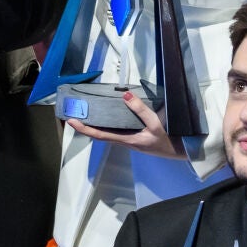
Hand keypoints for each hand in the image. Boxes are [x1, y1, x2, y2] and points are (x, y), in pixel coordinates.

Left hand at [65, 90, 181, 158]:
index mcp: (125, 140)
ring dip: (94, 124)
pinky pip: (113, 130)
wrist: (175, 150)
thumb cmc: (164, 139)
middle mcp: (122, 141)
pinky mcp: (131, 136)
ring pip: (105, 133)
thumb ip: (141, 110)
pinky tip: (106, 115)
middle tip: (74, 114)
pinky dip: (105, 123)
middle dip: (85, 126)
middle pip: (99, 134)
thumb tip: (125, 96)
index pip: (100, 135)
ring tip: (85, 112)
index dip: (84, 129)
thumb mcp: (155, 123)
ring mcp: (126, 139)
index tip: (71, 121)